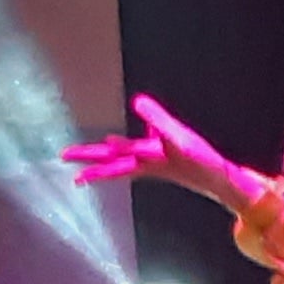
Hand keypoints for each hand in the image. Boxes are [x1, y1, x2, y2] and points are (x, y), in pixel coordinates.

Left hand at [64, 95, 248, 209]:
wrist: (220, 182)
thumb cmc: (200, 163)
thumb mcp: (179, 136)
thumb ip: (157, 118)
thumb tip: (136, 101)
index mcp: (146, 159)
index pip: (114, 156)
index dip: (92, 156)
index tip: (70, 158)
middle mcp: (146, 162)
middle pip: (110, 161)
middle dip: (88, 159)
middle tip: (64, 156)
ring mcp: (155, 162)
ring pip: (124, 159)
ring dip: (106, 156)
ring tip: (93, 152)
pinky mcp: (165, 159)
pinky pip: (144, 149)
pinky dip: (138, 141)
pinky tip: (147, 130)